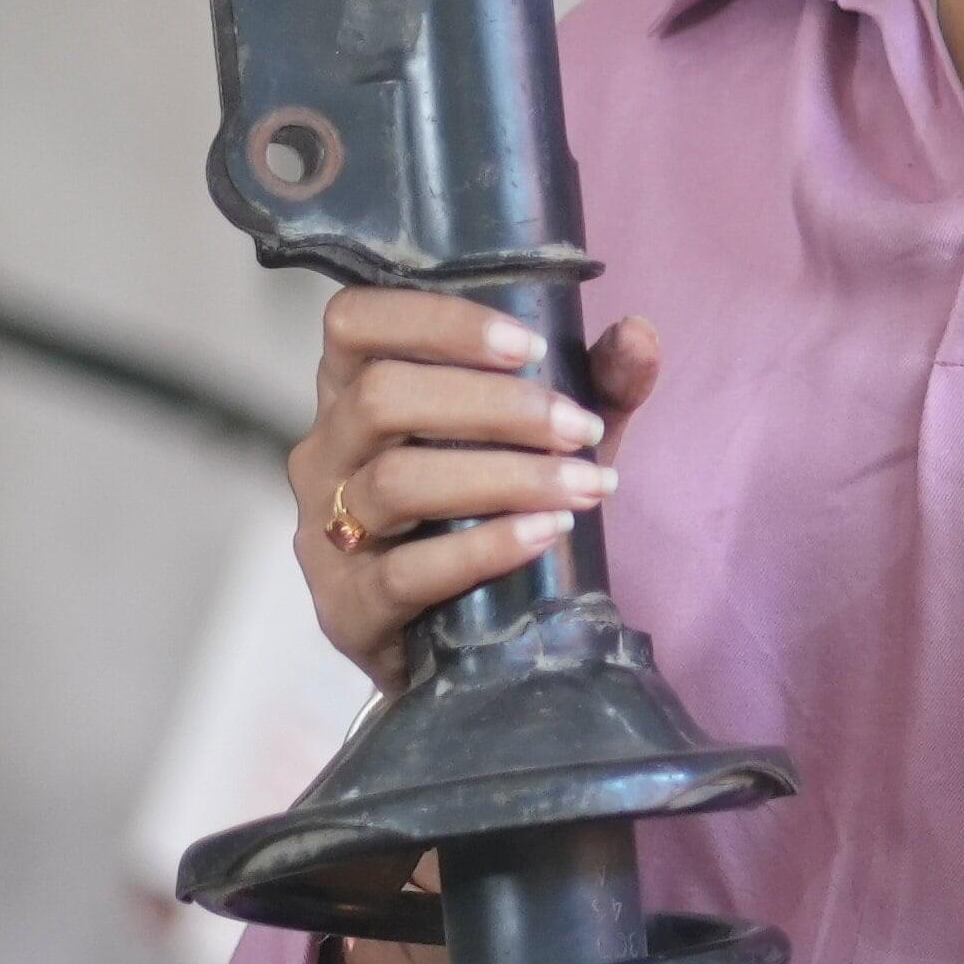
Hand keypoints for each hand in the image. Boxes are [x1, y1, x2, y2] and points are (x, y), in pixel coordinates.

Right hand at [292, 296, 662, 685]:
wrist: (460, 644)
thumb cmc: (492, 514)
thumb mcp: (548, 441)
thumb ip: (593, 385)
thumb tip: (639, 334)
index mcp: (353, 389)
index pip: (357, 319)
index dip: (438, 322)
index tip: (530, 346)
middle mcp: (324, 450)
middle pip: (382, 397)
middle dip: (495, 407)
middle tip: (579, 430)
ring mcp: (324, 530)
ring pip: (395, 481)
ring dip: (504, 478)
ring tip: (587, 487)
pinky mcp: (348, 605)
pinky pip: (407, 570)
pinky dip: (486, 548)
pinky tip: (546, 533)